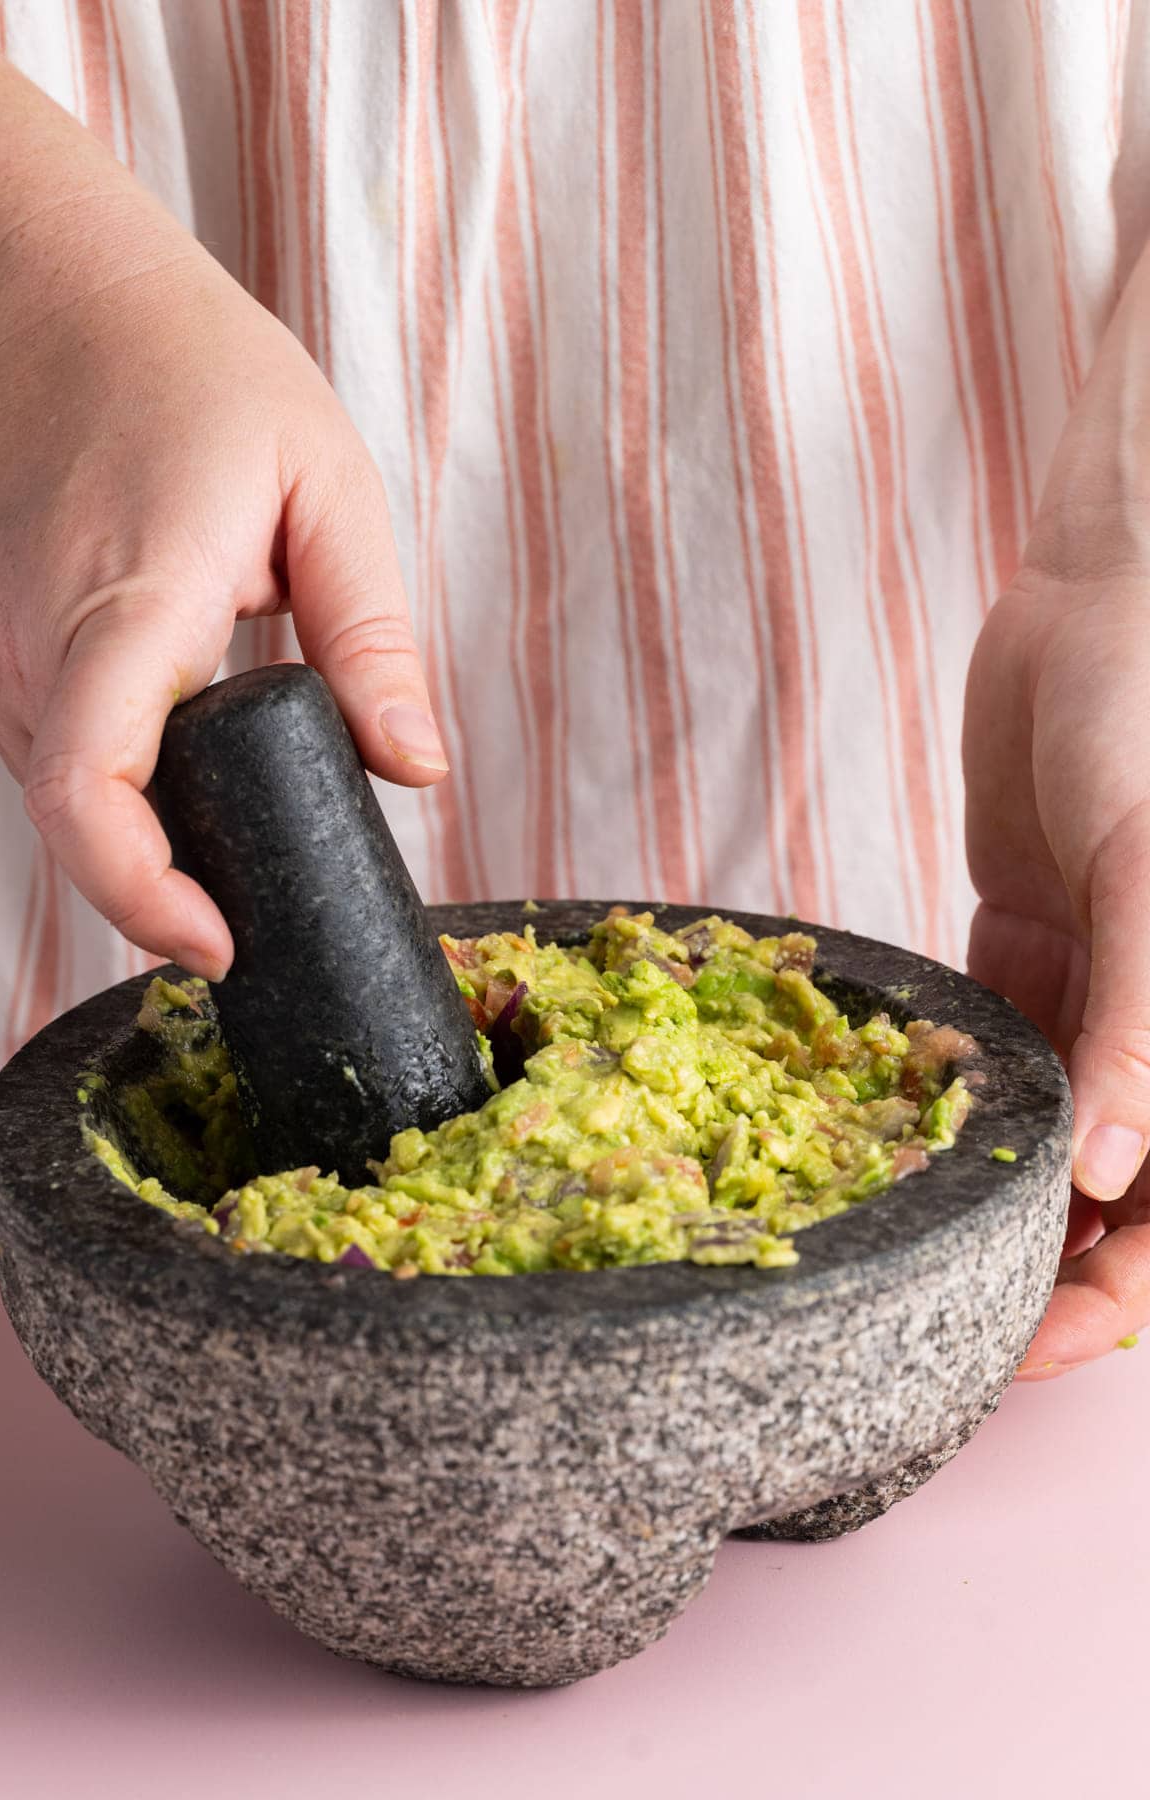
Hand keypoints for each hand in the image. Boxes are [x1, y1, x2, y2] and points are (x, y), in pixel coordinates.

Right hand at [0, 21, 444, 980]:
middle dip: (171, 882)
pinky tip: (176, 731)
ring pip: (60, 796)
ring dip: (147, 825)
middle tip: (271, 885)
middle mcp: (22, 641)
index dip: (146, 899)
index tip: (221, 946)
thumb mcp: (324, 485)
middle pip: (81, 826)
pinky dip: (112, 774)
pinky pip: (42, 750)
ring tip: (236, 787)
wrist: (35, 281)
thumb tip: (415, 770)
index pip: (92, 793)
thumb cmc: (184, 364)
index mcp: (126, 598)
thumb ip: (372, 641)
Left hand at [964, 250, 1149, 1376]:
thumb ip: (1145, 1033)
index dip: (1110, 1304)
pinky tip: (897, 1142)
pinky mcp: (1028, 944)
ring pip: (1048, 1137)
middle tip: (940, 1333)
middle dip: (1039, 1276)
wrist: (1102, 598)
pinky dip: (953, 1098)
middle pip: (1112, 1203)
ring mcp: (1097, 994)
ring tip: (906, 1254)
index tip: (1022, 1355)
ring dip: (991, 1200)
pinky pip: (993, 1047)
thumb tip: (1108, 1189)